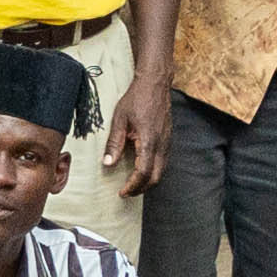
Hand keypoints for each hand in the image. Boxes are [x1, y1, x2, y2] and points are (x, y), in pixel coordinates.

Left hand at [104, 60, 173, 192]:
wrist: (155, 84)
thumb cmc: (137, 98)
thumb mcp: (120, 119)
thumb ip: (114, 143)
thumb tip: (108, 163)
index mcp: (149, 141)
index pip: (143, 173)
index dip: (132, 186)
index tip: (122, 192)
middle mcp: (161, 145)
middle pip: (155, 178)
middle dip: (141, 189)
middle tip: (126, 192)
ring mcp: (167, 143)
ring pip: (161, 172)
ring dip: (147, 182)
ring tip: (132, 184)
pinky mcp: (168, 140)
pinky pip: (163, 162)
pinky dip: (153, 172)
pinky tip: (141, 169)